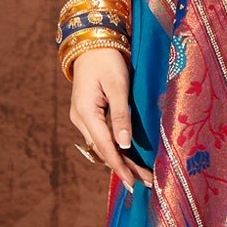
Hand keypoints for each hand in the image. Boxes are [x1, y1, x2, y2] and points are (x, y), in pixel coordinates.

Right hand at [69, 46, 152, 191]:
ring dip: (120, 160)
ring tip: (141, 174)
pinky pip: (101, 136)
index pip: (106, 148)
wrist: (92, 42)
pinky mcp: (88, 112)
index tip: (134, 183)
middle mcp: (81, 119)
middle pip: (104, 150)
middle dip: (124, 168)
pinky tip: (126, 156)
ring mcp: (82, 117)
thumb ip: (120, 116)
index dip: (120, 167)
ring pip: (102, 145)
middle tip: (145, 183)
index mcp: (86, 113)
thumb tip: (123, 145)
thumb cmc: (108, 60)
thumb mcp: (118, 86)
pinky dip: (114, 147)